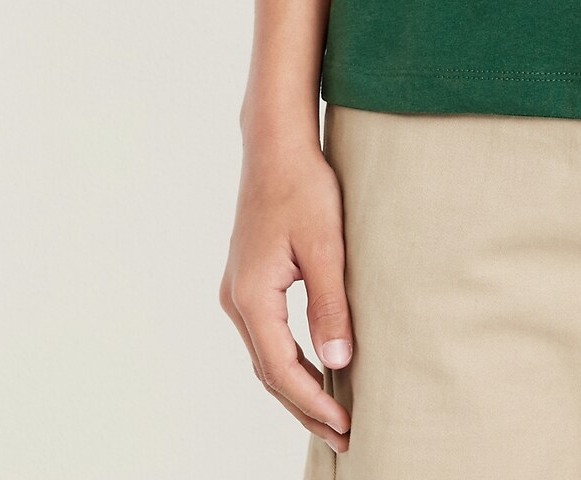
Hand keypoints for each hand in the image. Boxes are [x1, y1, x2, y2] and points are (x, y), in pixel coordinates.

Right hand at [219, 134, 354, 454]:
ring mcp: (238, 291)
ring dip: (297, 387)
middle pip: (270, 372)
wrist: (275, 145)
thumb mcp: (325, 246)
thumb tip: (338, 364)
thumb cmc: (302, 186)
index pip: (282, 369)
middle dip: (305, 407)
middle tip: (343, 436)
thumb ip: (330, 306)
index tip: (345, 425)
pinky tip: (314, 368)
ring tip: (332, 414)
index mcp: (252, 298)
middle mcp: (236, 300)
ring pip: (266, 356)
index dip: (314, 402)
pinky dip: (289, 360)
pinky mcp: (248, 280)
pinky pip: (267, 335)